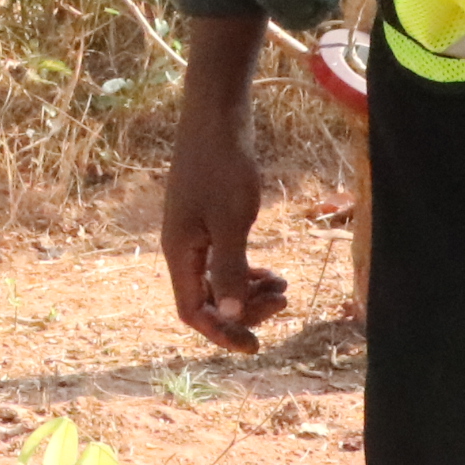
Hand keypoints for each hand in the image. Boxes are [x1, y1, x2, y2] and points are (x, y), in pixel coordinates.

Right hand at [163, 97, 290, 353]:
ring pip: (218, 282)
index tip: (257, 344)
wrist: (216, 119)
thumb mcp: (231, 222)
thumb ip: (230, 270)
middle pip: (207, 300)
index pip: (193, 312)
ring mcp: (193, 234)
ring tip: (285, 287)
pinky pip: (223, 260)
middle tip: (285, 302)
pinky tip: (271, 271)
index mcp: (180, 253)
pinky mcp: (207, 220)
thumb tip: (232, 317)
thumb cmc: (223, 167)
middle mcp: (182, 248)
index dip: (222, 332)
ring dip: (250, 291)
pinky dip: (247, 271)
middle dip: (245, 310)